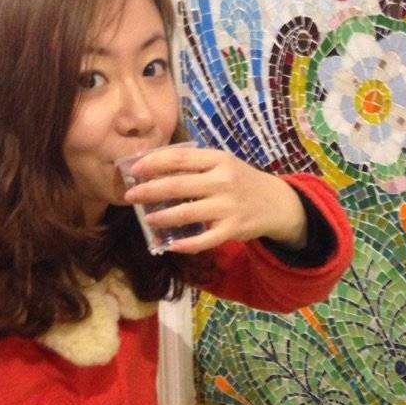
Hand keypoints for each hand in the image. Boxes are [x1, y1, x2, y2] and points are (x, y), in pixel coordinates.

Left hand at [123, 147, 307, 253]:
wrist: (275, 203)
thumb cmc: (240, 181)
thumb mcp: (222, 164)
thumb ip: (194, 165)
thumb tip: (153, 168)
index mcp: (218, 159)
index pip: (180, 158)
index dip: (154, 163)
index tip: (134, 169)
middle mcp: (222, 180)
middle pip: (179, 185)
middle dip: (150, 191)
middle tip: (130, 196)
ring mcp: (228, 206)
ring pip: (188, 213)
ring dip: (163, 217)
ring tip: (148, 219)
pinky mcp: (233, 229)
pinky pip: (205, 239)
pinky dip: (187, 244)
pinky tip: (172, 245)